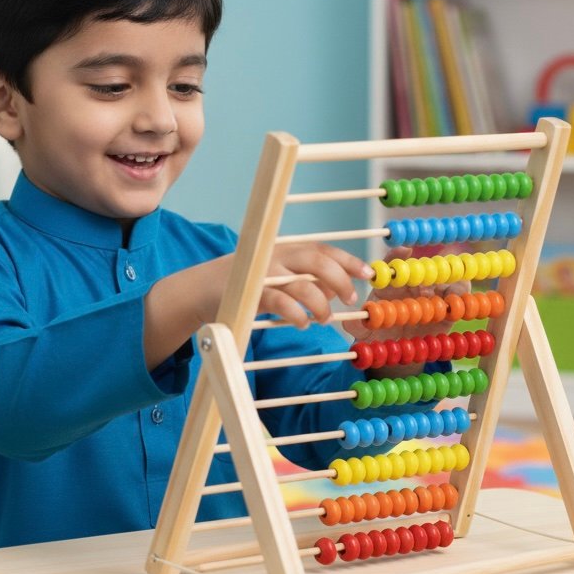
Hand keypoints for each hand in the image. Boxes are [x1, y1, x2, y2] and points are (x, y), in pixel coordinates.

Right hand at [257, 243, 374, 329]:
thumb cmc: (248, 282)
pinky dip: (297, 314)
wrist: (204, 287)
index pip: (323, 249)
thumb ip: (307, 278)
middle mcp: (277, 255)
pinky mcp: (252, 293)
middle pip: (318, 261)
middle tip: (350, 299)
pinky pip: (282, 303)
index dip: (348, 260)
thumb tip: (337, 289)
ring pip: (303, 285)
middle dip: (341, 280)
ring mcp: (264, 273)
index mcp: (287, 249)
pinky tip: (303, 324)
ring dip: (321, 305)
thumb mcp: (279, 274)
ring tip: (325, 319)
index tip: (368, 273)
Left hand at [341, 247, 469, 375]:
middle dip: (428, 267)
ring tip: (447, 291)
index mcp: (388, 284)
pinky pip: (460, 295)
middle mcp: (411, 284)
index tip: (404, 252)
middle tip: (431, 275)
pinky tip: (455, 305)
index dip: (397, 256)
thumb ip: (356, 326)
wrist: (396, 347)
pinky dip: (461, 296)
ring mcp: (431, 293)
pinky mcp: (448, 307)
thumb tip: (355, 321)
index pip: (392, 265)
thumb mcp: (363, 331)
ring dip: (448, 278)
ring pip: (444, 276)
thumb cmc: (375, 332)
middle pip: (423, 267)